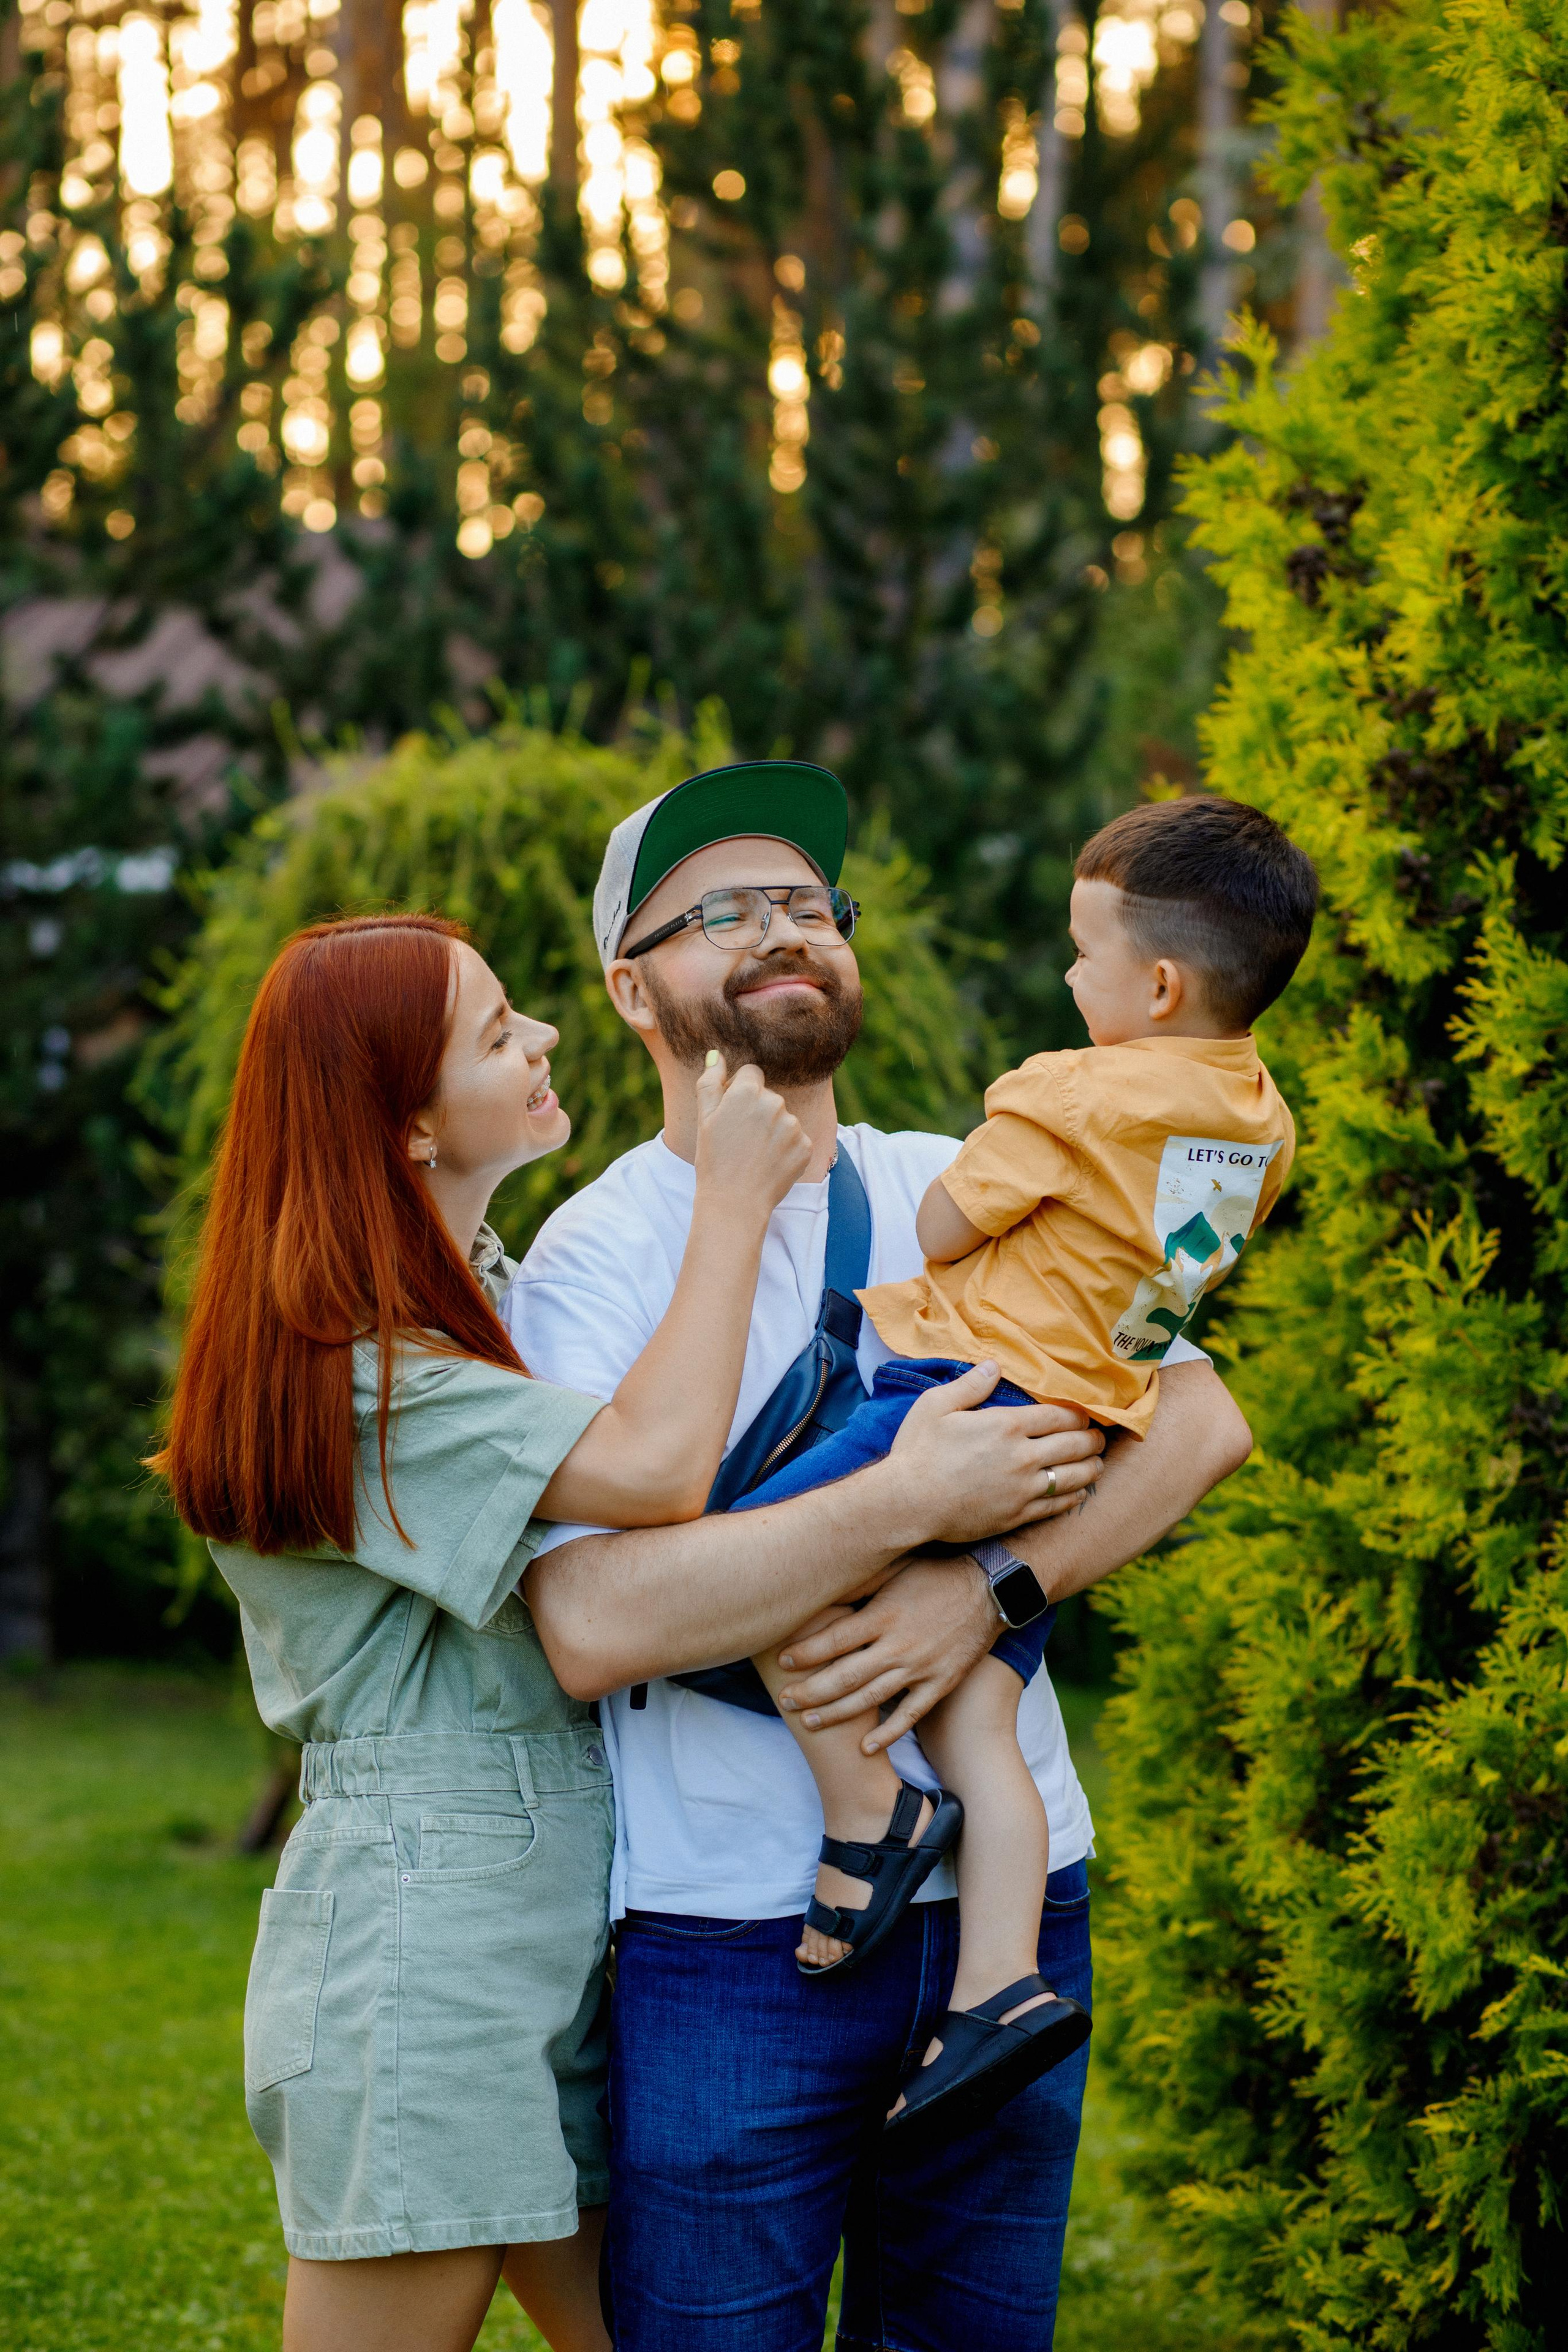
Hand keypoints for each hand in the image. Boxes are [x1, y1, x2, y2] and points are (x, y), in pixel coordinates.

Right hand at [693, 1051, 811, 1215]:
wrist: (734, 1203)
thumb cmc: (714, 1160)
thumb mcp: (704, 1119)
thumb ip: (710, 1082)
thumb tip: (716, 1055)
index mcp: (748, 1091)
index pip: (752, 1074)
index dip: (740, 1091)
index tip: (733, 1114)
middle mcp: (775, 1103)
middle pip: (769, 1096)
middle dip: (758, 1111)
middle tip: (741, 1139)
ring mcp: (793, 1125)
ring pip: (783, 1119)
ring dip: (772, 1131)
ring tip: (755, 1154)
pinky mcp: (806, 1146)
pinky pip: (796, 1139)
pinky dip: (785, 1149)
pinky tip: (769, 1164)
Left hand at [774, 1553, 998, 1751]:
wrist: (990, 1590)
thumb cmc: (936, 1574)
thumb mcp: (896, 1569)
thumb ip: (860, 1584)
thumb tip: (822, 1586)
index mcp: (884, 1614)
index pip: (835, 1639)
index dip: (805, 1653)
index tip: (781, 1662)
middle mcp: (898, 1645)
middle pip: (845, 1675)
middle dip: (811, 1691)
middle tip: (784, 1701)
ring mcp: (921, 1667)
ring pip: (871, 1698)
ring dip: (837, 1713)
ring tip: (809, 1722)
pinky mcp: (941, 1683)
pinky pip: (911, 1713)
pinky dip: (888, 1733)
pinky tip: (866, 1747)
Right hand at [884, 1361, 1104, 1544]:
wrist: (907, 1503)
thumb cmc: (918, 1451)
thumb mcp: (936, 1406)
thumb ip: (970, 1385)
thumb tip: (995, 1366)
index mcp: (1005, 1425)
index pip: (1058, 1415)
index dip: (1079, 1413)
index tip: (1086, 1413)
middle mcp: (1022, 1456)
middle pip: (1074, 1445)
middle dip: (1093, 1439)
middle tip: (1099, 1436)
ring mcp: (1022, 1489)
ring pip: (1074, 1477)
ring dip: (1092, 1467)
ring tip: (1098, 1462)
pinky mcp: (1017, 1515)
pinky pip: (1057, 1506)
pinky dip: (1075, 1496)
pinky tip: (1080, 1491)